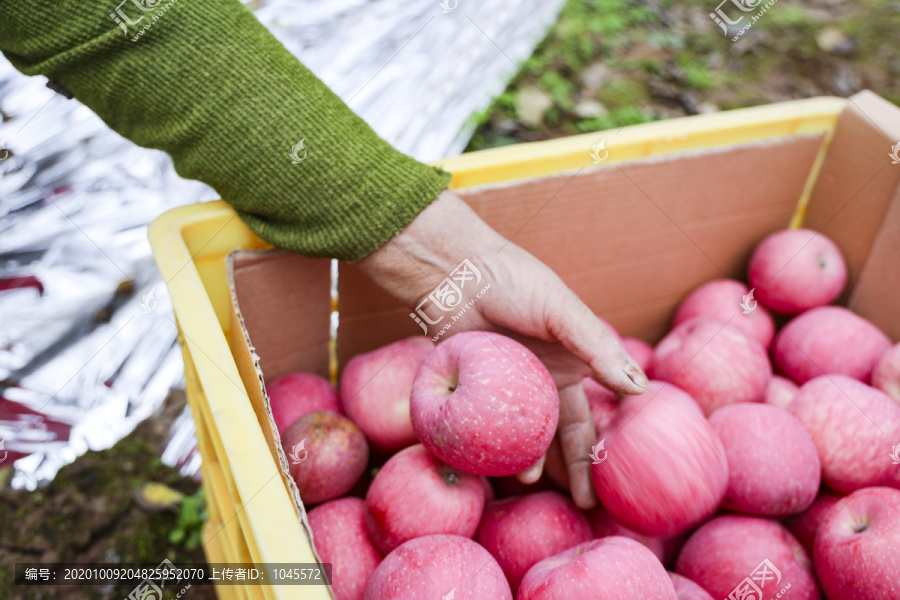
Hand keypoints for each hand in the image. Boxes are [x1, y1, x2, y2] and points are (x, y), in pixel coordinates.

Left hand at [358, 190, 648, 508]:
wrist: (457, 274)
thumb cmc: (516, 283)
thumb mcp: (563, 313)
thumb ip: (598, 349)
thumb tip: (639, 389)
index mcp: (576, 363)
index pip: (601, 411)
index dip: (613, 441)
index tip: (628, 473)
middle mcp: (547, 382)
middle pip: (568, 435)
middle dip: (580, 469)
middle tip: (589, 503)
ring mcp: (514, 391)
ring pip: (533, 439)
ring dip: (541, 464)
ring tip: (544, 488)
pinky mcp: (480, 395)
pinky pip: (497, 431)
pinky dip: (505, 450)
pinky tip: (511, 467)